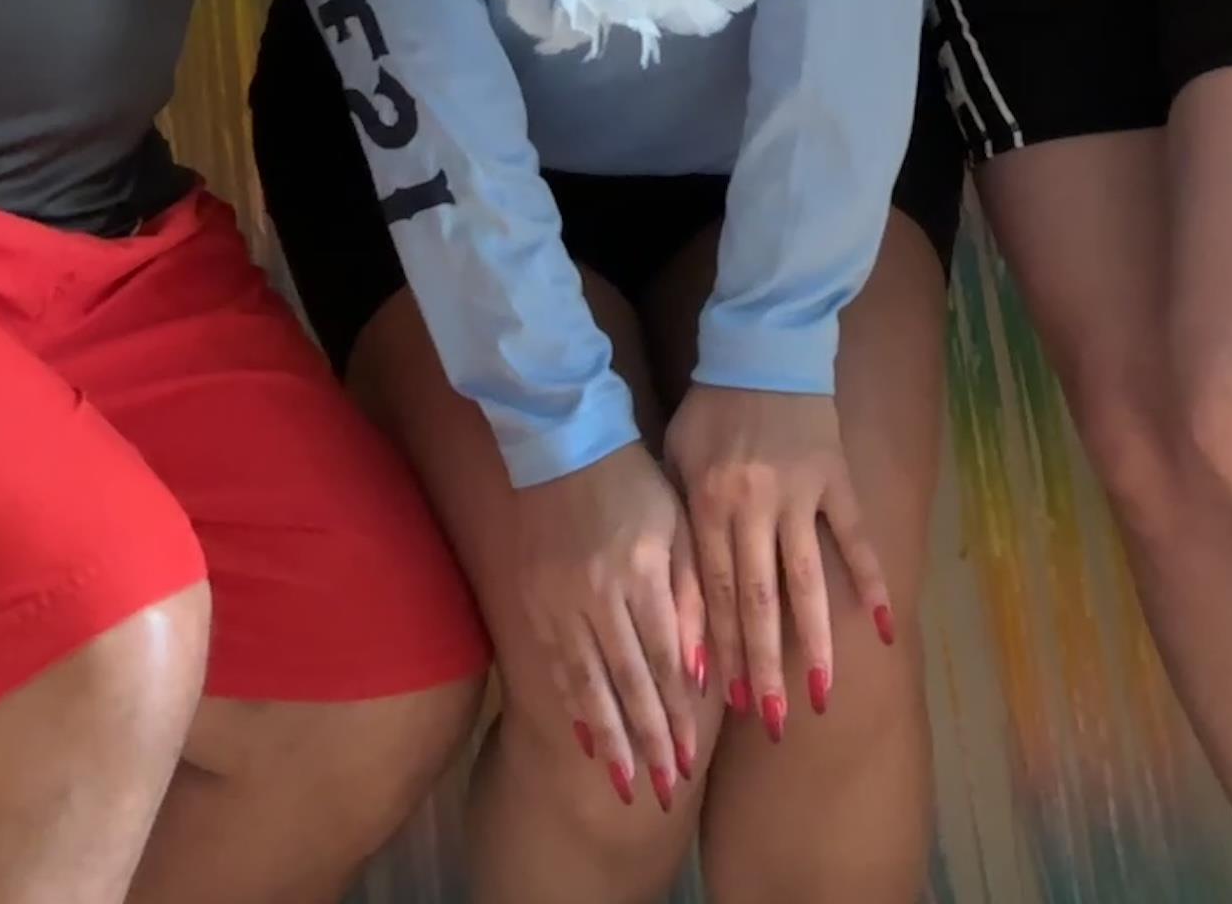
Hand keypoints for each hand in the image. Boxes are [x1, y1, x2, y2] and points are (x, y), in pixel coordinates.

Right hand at [510, 441, 705, 814]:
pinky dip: (572, 703)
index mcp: (641, 573)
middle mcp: (598, 594)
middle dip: (647, 742)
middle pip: (627, 683)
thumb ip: (693, 596)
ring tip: (625, 782)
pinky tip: (585, 735)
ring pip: (586, 683)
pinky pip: (553, 663)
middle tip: (662, 791)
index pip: (664, 662)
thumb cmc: (635, 481)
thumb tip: (699, 672)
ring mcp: (559, 599)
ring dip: (609, 737)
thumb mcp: (678, 526)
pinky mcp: (532, 598)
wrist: (563, 441)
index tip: (689, 762)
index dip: (676, 716)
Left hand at [663, 386, 888, 738]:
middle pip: (760, 599)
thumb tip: (674, 609)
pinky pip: (857, 538)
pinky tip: (882, 628)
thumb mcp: (675, 463)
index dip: (721, 647)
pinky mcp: (837, 478)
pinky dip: (872, 581)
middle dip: (765, 664)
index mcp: (709, 503)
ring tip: (823, 694)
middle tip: (775, 720)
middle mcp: (754, 504)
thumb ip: (679, 531)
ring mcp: (801, 492)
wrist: (760, 347)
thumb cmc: (709, 412)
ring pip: (808, 579)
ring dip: (816, 640)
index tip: (727, 702)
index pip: (715, 591)